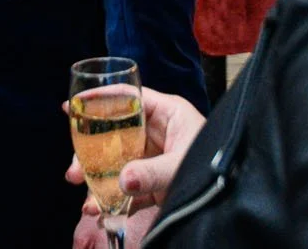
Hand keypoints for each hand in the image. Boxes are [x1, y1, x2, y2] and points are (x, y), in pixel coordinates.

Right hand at [67, 87, 206, 247]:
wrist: (234, 198)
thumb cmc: (216, 166)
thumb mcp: (183, 166)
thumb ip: (153, 173)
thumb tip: (122, 180)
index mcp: (168, 113)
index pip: (129, 97)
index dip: (100, 99)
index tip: (72, 105)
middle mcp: (158, 132)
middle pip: (115, 133)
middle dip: (90, 153)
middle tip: (73, 170)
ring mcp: (155, 158)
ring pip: (117, 162)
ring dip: (97, 181)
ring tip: (86, 201)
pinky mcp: (156, 182)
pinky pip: (128, 186)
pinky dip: (112, 199)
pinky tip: (99, 210)